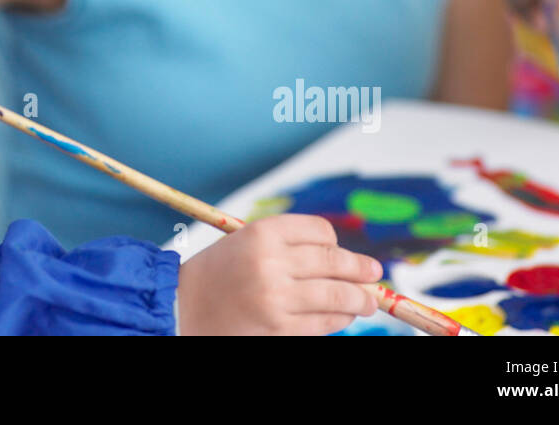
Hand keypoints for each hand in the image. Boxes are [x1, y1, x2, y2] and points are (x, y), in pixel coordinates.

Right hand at [175, 214, 381, 334]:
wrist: (184, 306)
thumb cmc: (219, 272)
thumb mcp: (246, 241)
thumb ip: (289, 245)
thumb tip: (346, 259)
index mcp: (263, 232)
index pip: (321, 232)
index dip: (337, 243)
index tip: (344, 252)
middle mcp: (272, 261)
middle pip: (334, 261)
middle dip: (361, 270)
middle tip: (374, 274)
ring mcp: (277, 297)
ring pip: (336, 295)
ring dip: (359, 299)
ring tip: (367, 301)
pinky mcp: (279, 327)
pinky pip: (323, 323)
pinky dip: (339, 319)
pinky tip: (342, 316)